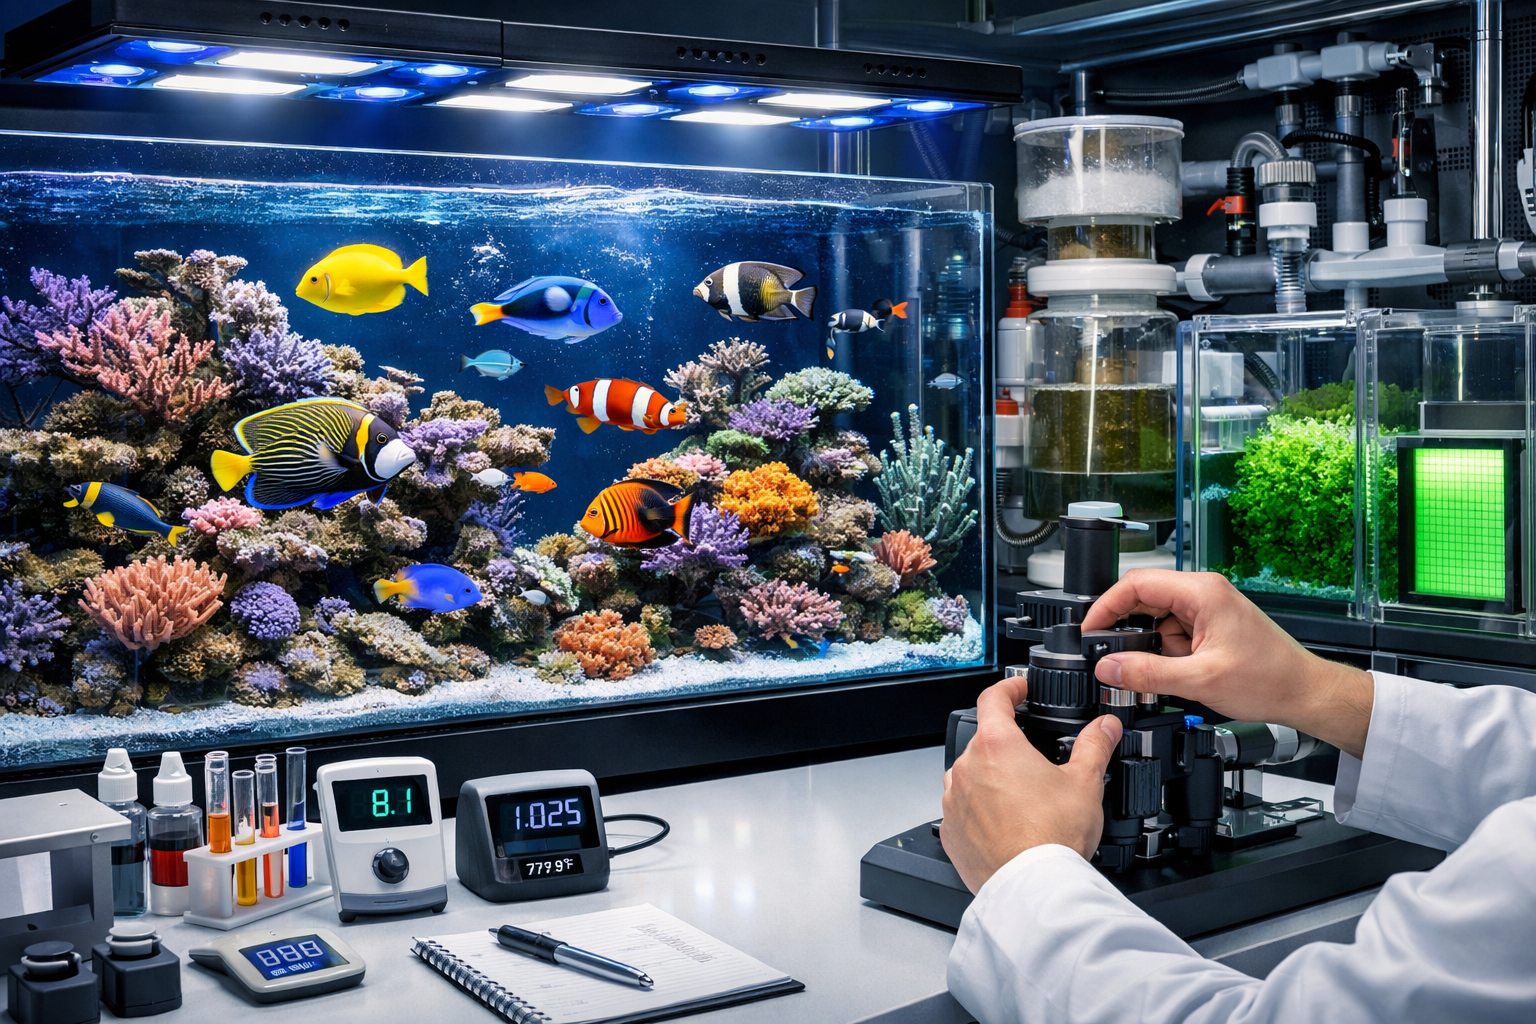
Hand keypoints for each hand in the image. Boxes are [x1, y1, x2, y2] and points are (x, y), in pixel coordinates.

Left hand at [940, 672, 1123, 892]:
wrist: (1033, 886)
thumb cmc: (1053, 837)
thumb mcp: (1084, 783)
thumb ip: (1094, 747)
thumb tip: (1105, 727)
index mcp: (996, 745)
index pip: (993, 698)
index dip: (1008, 688)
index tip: (1018, 689)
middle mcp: (967, 768)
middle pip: (984, 741)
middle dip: (1007, 746)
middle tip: (1034, 760)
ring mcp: (954, 800)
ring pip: (970, 776)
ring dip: (990, 779)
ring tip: (1022, 799)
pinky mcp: (950, 831)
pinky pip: (962, 809)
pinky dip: (980, 810)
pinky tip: (1006, 824)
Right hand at [1080, 570, 1373, 758]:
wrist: (1305, 693)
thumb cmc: (1270, 680)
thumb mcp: (1199, 681)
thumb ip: (1147, 673)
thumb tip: (1108, 667)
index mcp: (1202, 592)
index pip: (1136, 584)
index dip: (1106, 607)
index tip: (1089, 630)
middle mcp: (1204, 592)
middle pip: (1144, 599)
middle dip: (1126, 630)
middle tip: (1112, 658)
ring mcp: (1208, 607)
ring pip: (1156, 618)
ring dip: (1150, 645)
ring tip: (1164, 673)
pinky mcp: (1211, 624)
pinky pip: (1173, 631)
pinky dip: (1166, 652)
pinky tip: (1178, 672)